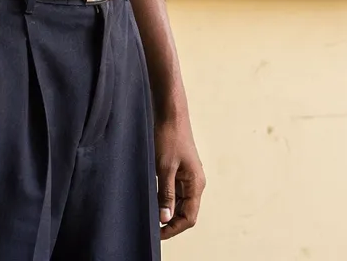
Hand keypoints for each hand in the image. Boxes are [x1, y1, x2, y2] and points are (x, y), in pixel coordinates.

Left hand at [155, 110, 204, 237]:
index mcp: (196, 184)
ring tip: (150, 215)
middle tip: (151, 227)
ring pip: (180, 203)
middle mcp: (195, 183)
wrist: (170, 114)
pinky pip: (175, 192)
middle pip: (185, 212)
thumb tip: (165, 218)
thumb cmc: (169, 137)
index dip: (173, 228)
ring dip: (167, 211)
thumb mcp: (164, 168)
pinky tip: (153, 200)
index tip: (157, 233)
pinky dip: (165, 199)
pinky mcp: (180, 171)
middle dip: (170, 222)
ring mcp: (188, 177)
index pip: (189, 217)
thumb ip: (166, 195)